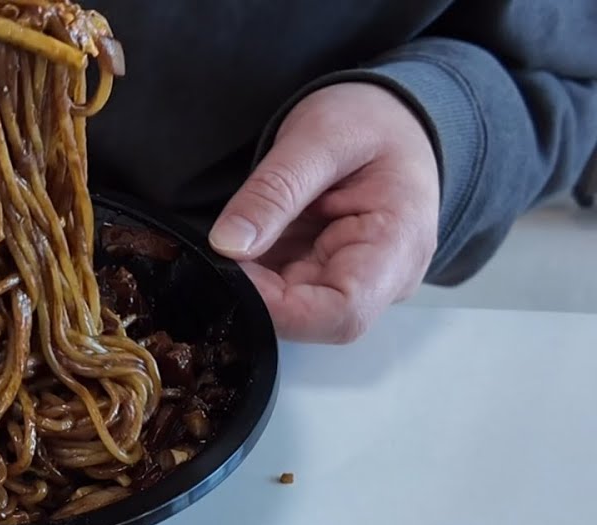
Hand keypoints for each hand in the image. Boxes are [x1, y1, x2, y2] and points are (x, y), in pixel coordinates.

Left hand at [209, 82, 439, 343]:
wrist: (391, 114)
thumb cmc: (372, 119)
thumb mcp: (319, 137)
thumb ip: (275, 190)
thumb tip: (228, 245)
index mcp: (398, 246)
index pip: (342, 313)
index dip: (279, 308)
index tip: (231, 271)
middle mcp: (383, 278)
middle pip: (311, 318)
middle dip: (256, 292)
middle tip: (219, 251)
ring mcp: (354, 279)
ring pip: (290, 308)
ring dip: (251, 281)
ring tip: (234, 236)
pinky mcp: (327, 273)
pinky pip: (284, 288)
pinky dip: (254, 271)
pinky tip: (242, 242)